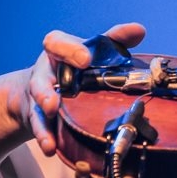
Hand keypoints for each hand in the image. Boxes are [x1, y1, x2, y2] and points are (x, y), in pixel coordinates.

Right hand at [23, 23, 145, 155]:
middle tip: (57, 99)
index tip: (86, 59)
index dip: (70, 50)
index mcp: (58, 52)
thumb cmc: (75, 67)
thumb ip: (113, 41)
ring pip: (37, 107)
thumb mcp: (92, 51)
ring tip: (50, 124)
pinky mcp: (38, 119)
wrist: (45, 92)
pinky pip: (40, 129)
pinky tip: (51, 148)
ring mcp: (39, 98)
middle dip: (46, 90)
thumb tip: (139, 30)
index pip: (56, 43)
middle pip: (40, 79)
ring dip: (43, 117)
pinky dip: (45, 138)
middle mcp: (44, 74)